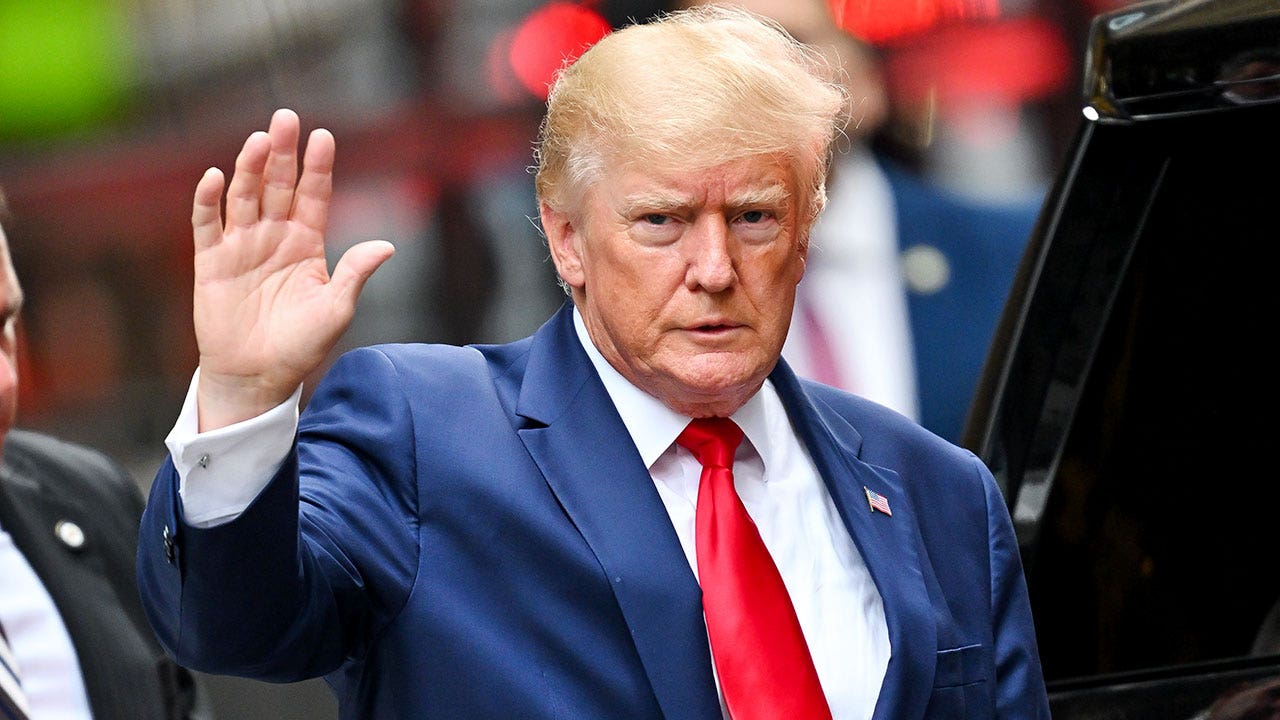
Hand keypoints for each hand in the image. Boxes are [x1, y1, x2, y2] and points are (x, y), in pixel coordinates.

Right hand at [192, 108, 394, 430]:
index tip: (324, 136)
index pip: (313, 195)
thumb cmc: (301, 345)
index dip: (318, 167)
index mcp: (307, 243)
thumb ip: (355, 273)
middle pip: (278, 185)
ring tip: (259, 141)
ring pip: (244, 196)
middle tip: (285, 118)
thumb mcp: (336, 309)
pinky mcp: (210, 261)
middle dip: (283, 153)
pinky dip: (208, 201)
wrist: (258, 376)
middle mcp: (274, 236)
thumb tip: (387, 245)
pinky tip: (215, 177)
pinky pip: (207, 224)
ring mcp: (241, 245)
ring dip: (250, 168)